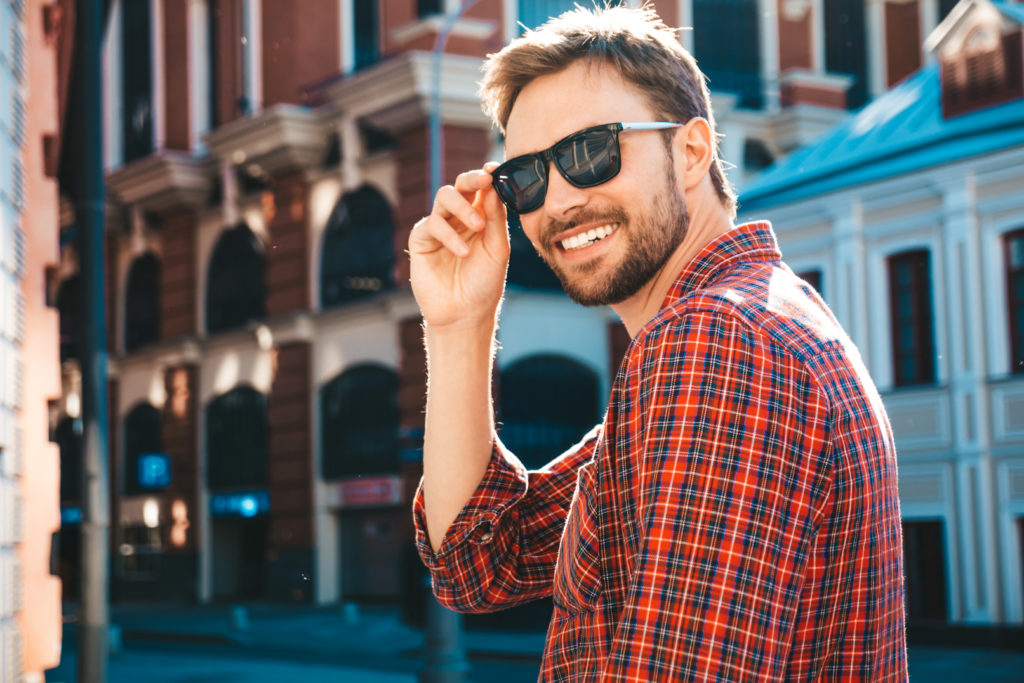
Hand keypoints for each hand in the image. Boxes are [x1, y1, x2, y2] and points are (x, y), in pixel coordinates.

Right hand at [409, 163, 510, 329]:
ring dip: (462, 207)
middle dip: (472, 179)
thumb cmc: (484, 284)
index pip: (482, 189)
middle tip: (485, 180)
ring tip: (478, 227)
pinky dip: (450, 235)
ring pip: (444, 197)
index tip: (496, 168)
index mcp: (480, 217)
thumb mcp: (497, 249)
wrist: (465, 314)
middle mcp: (458, 218)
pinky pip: (433, 224)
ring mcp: (440, 227)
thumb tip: (493, 186)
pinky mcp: (422, 239)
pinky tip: (463, 252)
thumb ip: (495, 218)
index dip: (487, 176)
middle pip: (460, 185)